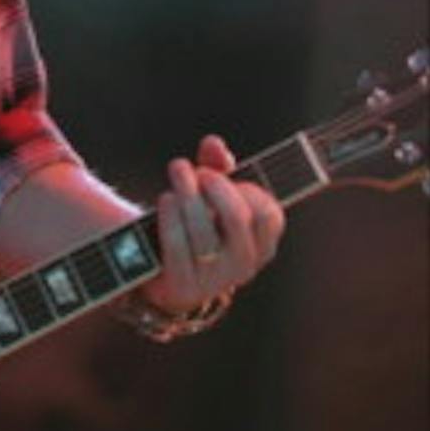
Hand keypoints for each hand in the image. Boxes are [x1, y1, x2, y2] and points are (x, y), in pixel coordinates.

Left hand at [143, 134, 284, 313]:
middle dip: (216, 187)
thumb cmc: (194, 224)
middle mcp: (243, 265)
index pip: (269, 215)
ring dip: (187, 196)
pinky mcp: (183, 287)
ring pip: (204, 233)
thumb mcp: (209, 196)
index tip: (221, 173)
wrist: (160, 271)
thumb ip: (215, 168)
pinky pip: (177, 247)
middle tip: (198, 170)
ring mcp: (214, 280)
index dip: (247, 189)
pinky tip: (166, 199)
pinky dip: (170, 218)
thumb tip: (213, 143)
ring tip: (177, 173)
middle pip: (236, 219)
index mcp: (261, 244)